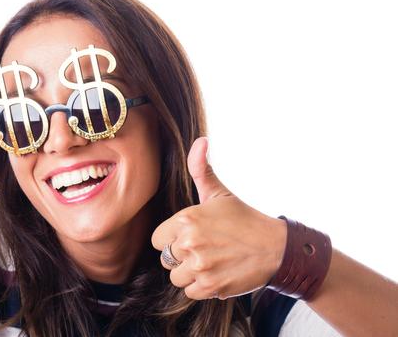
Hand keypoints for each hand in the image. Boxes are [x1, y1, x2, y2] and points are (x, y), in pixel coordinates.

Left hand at [151, 137, 286, 299]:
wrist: (276, 248)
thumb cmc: (244, 220)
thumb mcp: (219, 193)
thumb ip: (201, 169)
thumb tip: (200, 141)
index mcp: (186, 219)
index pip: (157, 240)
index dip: (171, 240)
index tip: (189, 238)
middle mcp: (189, 243)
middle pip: (165, 259)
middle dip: (181, 257)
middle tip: (204, 250)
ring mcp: (200, 266)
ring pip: (176, 277)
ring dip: (190, 274)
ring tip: (211, 262)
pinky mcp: (210, 286)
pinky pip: (190, 292)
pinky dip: (202, 287)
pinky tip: (217, 274)